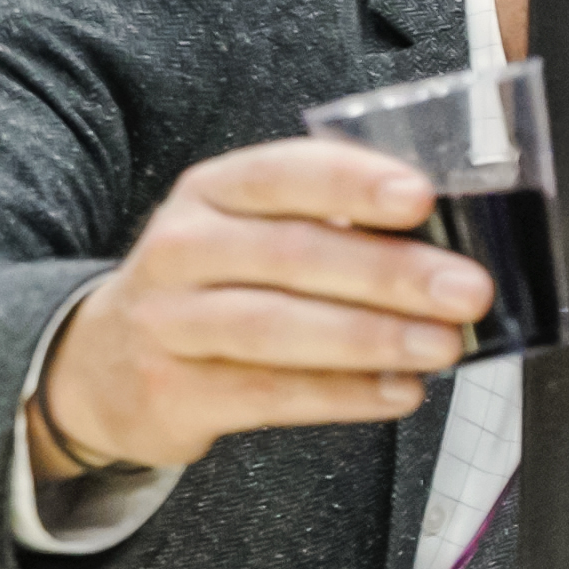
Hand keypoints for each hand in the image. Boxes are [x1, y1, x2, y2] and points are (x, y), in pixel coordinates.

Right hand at [30, 139, 495, 476]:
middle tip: (466, 289)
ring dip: (371, 337)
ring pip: (275, 326)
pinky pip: (269, 393)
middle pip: (290, 254)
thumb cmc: (216, 286)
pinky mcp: (174, 391)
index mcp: (212, 191)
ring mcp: (169, 321)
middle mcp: (182, 247)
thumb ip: (333, 229)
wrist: (102, 364)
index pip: (283, 173)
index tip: (421, 198)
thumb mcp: (251, 233)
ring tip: (443, 345)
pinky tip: (400, 391)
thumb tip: (449, 246)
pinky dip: (344, 394)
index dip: (352, 183)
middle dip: (388, 272)